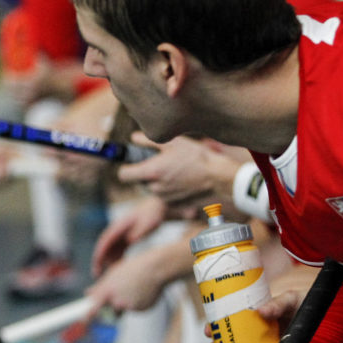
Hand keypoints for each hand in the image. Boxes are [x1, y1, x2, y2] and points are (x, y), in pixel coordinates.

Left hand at [86, 237, 189, 313]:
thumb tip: (87, 294)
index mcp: (108, 291)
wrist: (154, 269)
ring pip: (125, 310)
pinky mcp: (142, 309)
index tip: (84, 322)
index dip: (88, 316)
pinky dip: (138, 302)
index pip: (94, 308)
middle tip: (122, 294)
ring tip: (134, 289)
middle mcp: (118, 301)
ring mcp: (130, 307)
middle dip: (115, 307)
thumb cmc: (131, 269)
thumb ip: (99, 287)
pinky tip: (143, 291)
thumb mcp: (112, 274)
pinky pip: (136, 309)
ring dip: (126, 304)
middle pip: (112, 311)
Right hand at [92, 194, 166, 273]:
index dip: (98, 255)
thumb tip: (130, 240)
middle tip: (96, 275)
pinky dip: (117, 259)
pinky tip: (120, 269)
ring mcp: (120, 235)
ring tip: (108, 276)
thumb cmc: (152, 215)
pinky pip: (118, 251)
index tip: (96, 266)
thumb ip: (139, 231)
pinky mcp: (126, 238)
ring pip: (110, 250)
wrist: (157, 208)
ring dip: (108, 262)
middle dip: (98, 261)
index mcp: (118, 227)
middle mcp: (116, 231)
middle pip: (103, 248)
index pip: (104, 242)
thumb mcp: (148, 223)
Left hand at [116, 132, 237, 206]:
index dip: (126, 167)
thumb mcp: (172, 143)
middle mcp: (154, 188)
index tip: (134, 162)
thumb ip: (148, 141)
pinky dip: (168, 188)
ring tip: (174, 170)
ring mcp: (164, 198)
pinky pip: (164, 196)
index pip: (123, 175)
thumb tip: (133, 138)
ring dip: (157, 181)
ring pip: (151, 188)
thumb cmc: (197, 156)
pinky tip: (181, 179)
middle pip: (138, 182)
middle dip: (145, 173)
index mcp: (150, 172)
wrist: (218, 176)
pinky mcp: (174, 204)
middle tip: (160, 162)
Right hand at [202, 290, 299, 342]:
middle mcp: (258, 334)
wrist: (323, 315)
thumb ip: (277, 304)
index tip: (207, 331)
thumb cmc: (304, 304)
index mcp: (256, 319)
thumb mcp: (290, 299)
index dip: (216, 327)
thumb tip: (261, 310)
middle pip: (231, 342)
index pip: (230, 323)